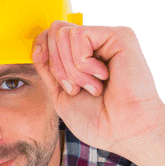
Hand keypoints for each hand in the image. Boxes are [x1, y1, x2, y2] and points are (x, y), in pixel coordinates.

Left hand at [31, 21, 164, 156]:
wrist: (125, 132)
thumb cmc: (100, 121)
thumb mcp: (61, 94)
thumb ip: (48, 68)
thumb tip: (38, 43)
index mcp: (83, 56)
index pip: (49, 37)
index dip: (45, 57)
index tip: (63, 86)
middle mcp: (96, 43)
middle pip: (53, 33)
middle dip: (59, 68)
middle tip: (80, 90)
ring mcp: (107, 37)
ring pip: (62, 34)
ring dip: (73, 70)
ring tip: (94, 87)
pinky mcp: (119, 35)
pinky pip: (78, 35)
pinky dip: (83, 64)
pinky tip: (103, 76)